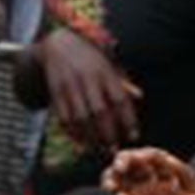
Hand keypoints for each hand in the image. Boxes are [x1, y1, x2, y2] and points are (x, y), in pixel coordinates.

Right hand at [39, 30, 140, 148]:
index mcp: (104, 71)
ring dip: (90, 137)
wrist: (57, 44)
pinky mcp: (55, 92)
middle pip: (99, 111)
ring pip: (80, 117)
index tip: (134, 136)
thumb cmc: (90, 58)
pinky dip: (72, 132)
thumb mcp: (108, 64)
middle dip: (108, 133)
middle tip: (114, 149)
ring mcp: (69, 85)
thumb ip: (122, 82)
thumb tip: (140, 97)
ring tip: (98, 149)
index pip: (119, 99)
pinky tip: (81, 143)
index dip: (128, 119)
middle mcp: (87, 78)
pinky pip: (63, 117)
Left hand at [103, 148, 194, 194]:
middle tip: (120, 165)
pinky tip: (166, 162)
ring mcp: (169, 188)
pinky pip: (184, 174)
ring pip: (159, 162)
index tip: (108, 186)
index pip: (116, 176)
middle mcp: (148, 187)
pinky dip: (176, 166)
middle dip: (127, 159)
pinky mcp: (191, 192)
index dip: (110, 175)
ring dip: (149, 156)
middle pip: (136, 164)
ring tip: (140, 158)